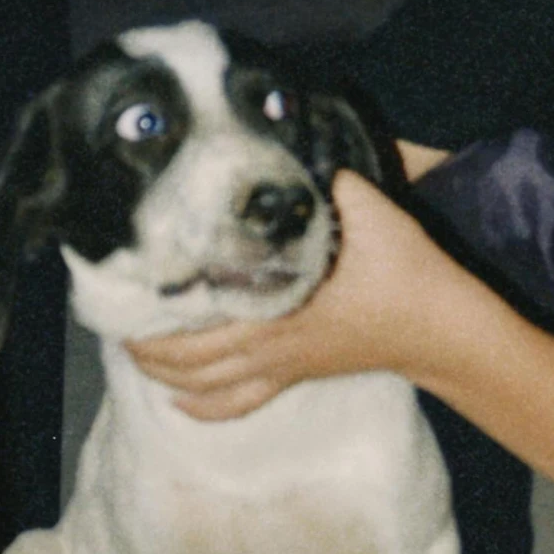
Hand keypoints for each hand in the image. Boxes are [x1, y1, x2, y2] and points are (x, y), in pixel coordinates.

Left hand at [125, 168, 456, 418]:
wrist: (439, 325)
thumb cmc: (403, 268)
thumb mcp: (367, 209)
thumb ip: (325, 179)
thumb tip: (288, 146)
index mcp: (278, 305)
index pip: (202, 315)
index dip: (158, 308)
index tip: (126, 288)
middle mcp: (270, 343)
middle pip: (190, 358)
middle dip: (146, 344)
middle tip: (114, 319)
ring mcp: (283, 364)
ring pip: (207, 385)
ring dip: (165, 372)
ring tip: (133, 351)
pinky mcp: (298, 374)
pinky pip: (242, 402)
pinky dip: (204, 406)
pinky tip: (179, 403)